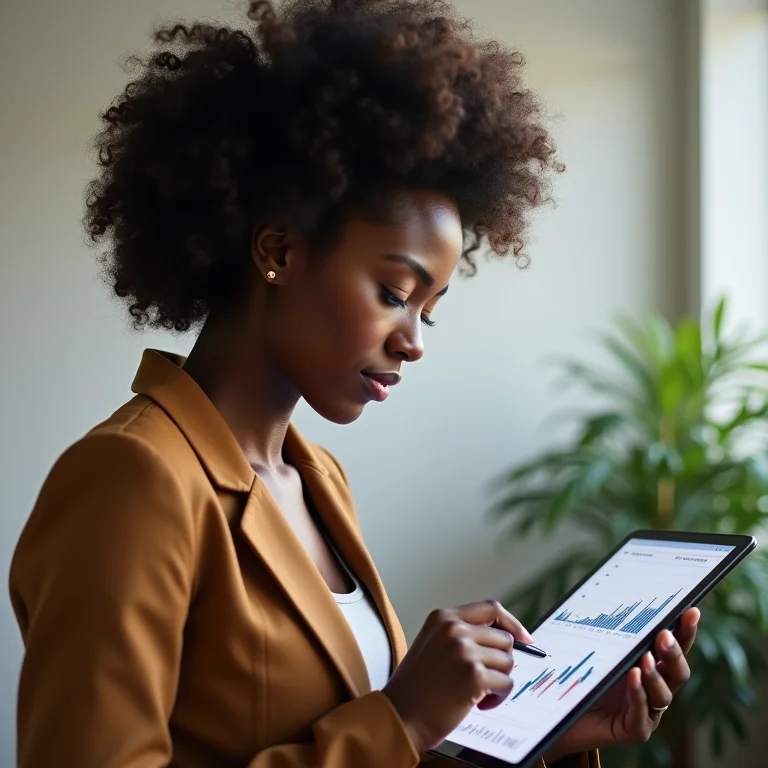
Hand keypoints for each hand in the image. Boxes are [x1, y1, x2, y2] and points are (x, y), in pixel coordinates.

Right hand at [383, 600, 532, 752]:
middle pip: (504, 638)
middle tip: (483, 678)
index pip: (491, 608)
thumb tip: (505, 638)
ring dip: (498, 681)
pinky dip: (498, 698)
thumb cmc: (416, 687)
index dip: (512, 623)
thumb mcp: (432, 644)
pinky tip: (478, 704)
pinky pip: (506, 683)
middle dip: (500, 661)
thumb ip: (460, 634)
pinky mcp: (474, 676)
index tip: (524, 638)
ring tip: (477, 693)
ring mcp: (464, 651)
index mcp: (442, 617)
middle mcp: (454, 629)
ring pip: (508, 661)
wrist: (399, 716)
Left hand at [544, 608, 699, 762]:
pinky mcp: (634, 730)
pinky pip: (642, 714)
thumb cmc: (581, 675)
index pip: (676, 648)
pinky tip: (633, 677)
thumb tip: (611, 590)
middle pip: (678, 672)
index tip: (691, 611)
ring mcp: (648, 712)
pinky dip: (639, 695)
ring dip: (655, 675)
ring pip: (664, 695)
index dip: (686, 631)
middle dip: (674, 653)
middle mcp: (655, 689)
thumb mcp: (595, 647)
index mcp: (652, 667)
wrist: (561, 712)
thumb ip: (608, 628)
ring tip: (644, 658)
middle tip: (664, 635)